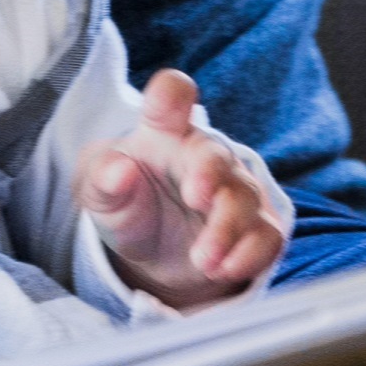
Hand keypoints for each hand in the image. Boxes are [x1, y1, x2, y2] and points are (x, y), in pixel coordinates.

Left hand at [81, 68, 288, 308]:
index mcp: (164, 132)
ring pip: (244, 199)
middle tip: (194, 198)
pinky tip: (224, 270)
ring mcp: (234, 190)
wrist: (152, 252)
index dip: (171, 95)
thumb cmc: (127, 203)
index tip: (166, 104)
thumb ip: (102, 177)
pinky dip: (249, 254)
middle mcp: (204, 154)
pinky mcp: (254, 228)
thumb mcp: (99, 192)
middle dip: (209, 174)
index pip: (171, 97)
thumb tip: (118, 169)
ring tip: (201, 260)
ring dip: (225, 229)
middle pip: (215, 154)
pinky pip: (266, 236)